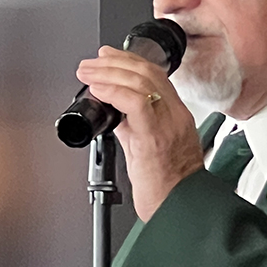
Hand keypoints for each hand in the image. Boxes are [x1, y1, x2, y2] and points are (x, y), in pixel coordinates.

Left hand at [76, 46, 203, 220]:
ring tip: (88, 74)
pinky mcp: (155, 139)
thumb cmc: (167, 187)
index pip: (156, 75)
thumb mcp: (149, 148)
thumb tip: (114, 113)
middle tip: (92, 62)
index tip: (107, 56)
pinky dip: (113, 91)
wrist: (178, 209)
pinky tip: (98, 90)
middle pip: (148, 72)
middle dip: (115, 62)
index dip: (129, 61)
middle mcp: (174, 116)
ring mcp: (167, 125)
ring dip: (108, 74)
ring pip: (141, 82)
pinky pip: (136, 103)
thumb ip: (134, 126)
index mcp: (176, 116)